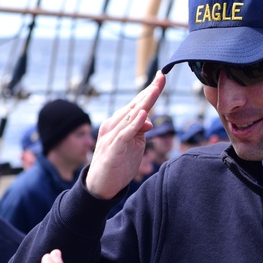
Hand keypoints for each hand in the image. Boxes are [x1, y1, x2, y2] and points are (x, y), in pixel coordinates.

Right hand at [85, 71, 165, 199]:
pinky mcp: (112, 150)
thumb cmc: (118, 164)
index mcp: (120, 123)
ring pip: (130, 116)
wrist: (100, 186)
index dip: (150, 90)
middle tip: (161, 76)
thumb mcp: (134, 145)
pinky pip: (124, 134)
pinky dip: (134, 123)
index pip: (137, 103)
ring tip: (155, 90)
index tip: (162, 76)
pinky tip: (143, 114)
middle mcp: (113, 125)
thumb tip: (150, 119)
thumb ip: (140, 130)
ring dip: (144, 103)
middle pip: (135, 105)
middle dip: (149, 91)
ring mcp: (111, 136)